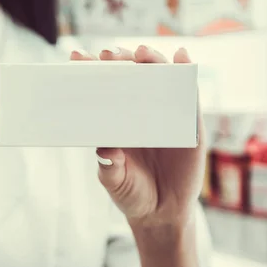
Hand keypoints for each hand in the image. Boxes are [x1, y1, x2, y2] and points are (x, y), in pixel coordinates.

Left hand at [71, 46, 205, 229]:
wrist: (160, 214)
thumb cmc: (131, 193)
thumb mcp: (114, 179)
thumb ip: (110, 166)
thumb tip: (106, 148)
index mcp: (116, 120)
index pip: (102, 88)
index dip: (91, 71)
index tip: (76, 56)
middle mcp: (139, 112)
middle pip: (130, 76)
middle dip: (118, 61)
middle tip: (107, 54)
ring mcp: (165, 115)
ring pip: (159, 79)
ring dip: (151, 61)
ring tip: (140, 52)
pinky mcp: (190, 124)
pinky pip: (189, 96)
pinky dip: (187, 75)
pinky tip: (183, 57)